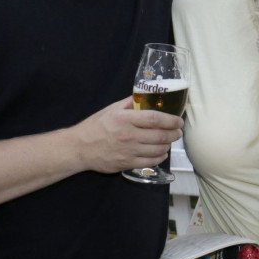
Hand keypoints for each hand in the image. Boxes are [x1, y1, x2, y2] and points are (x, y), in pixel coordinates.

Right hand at [70, 97, 184, 173]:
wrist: (79, 148)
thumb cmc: (96, 126)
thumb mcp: (112, 109)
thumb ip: (130, 103)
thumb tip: (147, 94)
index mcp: (125, 119)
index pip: (155, 119)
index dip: (171, 120)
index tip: (179, 121)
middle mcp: (129, 135)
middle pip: (160, 136)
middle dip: (174, 134)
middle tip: (178, 132)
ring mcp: (128, 151)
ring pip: (158, 150)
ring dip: (168, 145)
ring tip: (170, 141)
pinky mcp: (127, 164)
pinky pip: (150, 162)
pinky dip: (160, 157)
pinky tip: (162, 153)